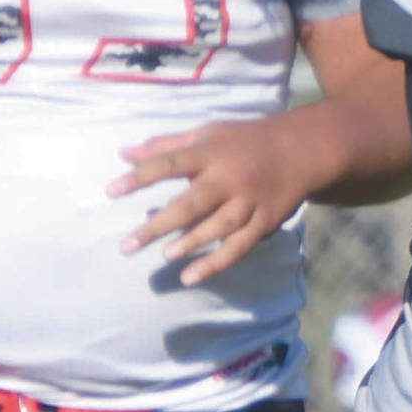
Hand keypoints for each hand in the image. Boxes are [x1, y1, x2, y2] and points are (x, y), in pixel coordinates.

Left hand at [109, 112, 319, 286]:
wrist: (301, 149)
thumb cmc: (244, 142)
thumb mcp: (207, 134)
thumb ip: (166, 146)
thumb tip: (123, 154)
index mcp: (211, 152)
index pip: (170, 163)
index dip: (141, 177)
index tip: (111, 192)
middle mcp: (229, 177)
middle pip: (191, 202)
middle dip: (159, 225)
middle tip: (127, 245)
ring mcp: (249, 200)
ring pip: (219, 226)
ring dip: (191, 242)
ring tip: (165, 257)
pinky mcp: (265, 220)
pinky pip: (240, 245)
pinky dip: (217, 262)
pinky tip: (191, 277)